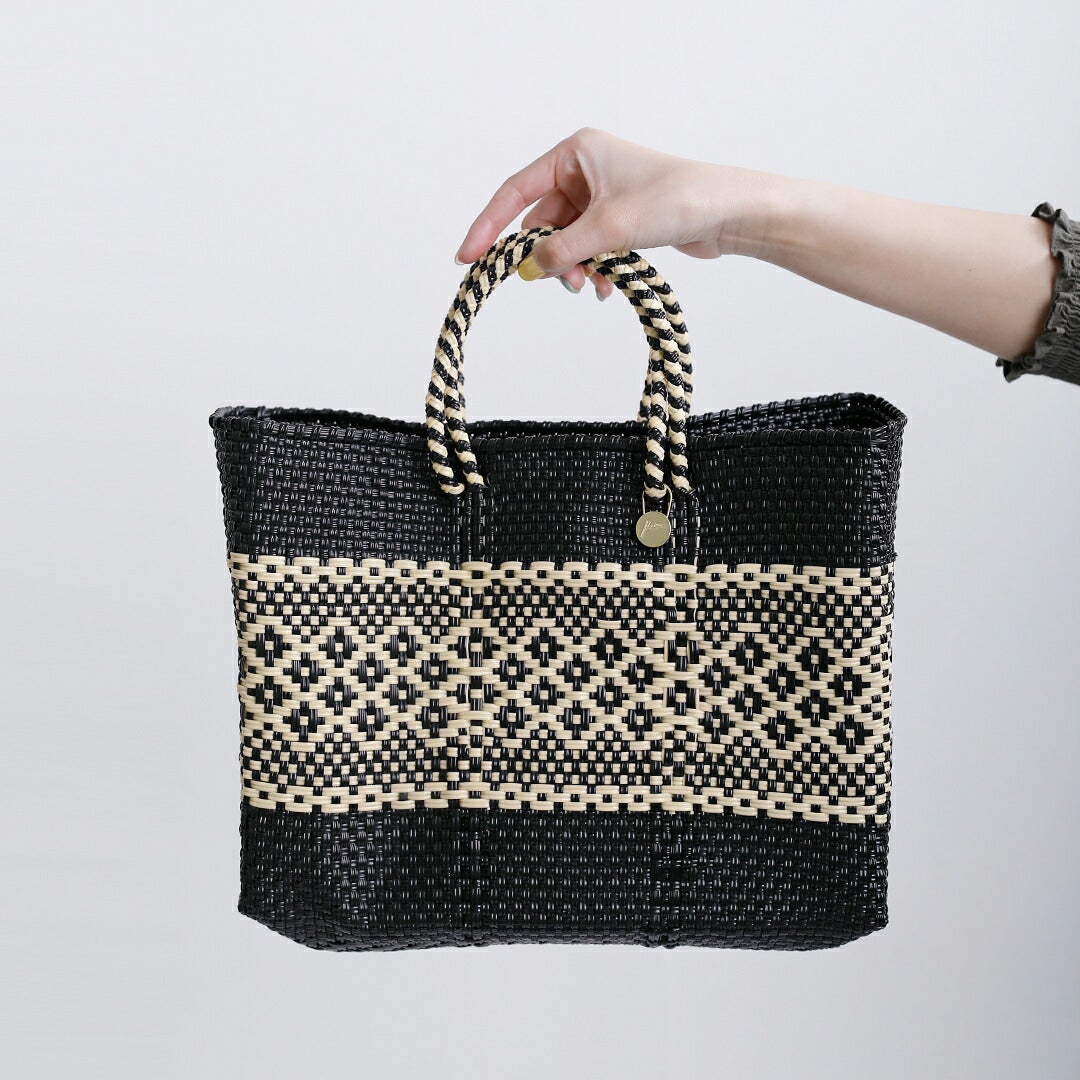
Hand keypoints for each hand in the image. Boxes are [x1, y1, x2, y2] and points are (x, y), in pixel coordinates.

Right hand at [454, 127, 764, 298]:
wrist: (726, 213)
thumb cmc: (673, 200)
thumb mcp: (607, 228)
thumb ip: (560, 249)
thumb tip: (528, 269)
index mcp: (575, 152)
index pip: (515, 191)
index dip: (488, 227)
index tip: (468, 258)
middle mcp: (585, 169)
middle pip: (542, 222)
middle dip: (547, 257)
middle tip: (556, 283)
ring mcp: (602, 196)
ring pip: (566, 241)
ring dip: (573, 268)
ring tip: (591, 285)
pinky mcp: (619, 219)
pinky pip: (589, 248)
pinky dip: (592, 269)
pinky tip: (609, 285)